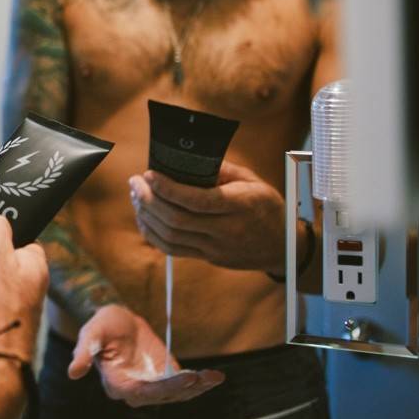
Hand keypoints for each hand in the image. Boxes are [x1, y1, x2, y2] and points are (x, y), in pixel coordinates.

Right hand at [68, 305, 222, 407]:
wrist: (117, 320)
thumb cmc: (102, 326)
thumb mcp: (91, 333)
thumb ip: (84, 352)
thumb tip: (73, 372)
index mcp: (117, 384)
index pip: (141, 392)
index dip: (162, 388)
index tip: (182, 378)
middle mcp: (136, 391)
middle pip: (162, 395)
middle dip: (183, 388)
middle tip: (200, 378)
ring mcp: (152, 386)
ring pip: (176, 394)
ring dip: (196, 388)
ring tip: (212, 378)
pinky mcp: (165, 377)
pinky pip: (184, 385)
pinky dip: (200, 383)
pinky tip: (215, 377)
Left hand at [129, 161, 285, 275]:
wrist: (284, 247)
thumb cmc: (266, 207)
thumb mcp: (252, 181)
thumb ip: (222, 169)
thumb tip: (188, 159)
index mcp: (240, 206)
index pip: (197, 200)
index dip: (168, 188)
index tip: (149, 174)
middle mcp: (227, 230)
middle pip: (177, 220)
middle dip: (149, 200)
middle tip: (134, 182)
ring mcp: (216, 248)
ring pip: (171, 237)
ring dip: (147, 216)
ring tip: (136, 196)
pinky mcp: (208, 259)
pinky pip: (173, 250)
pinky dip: (153, 234)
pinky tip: (144, 217)